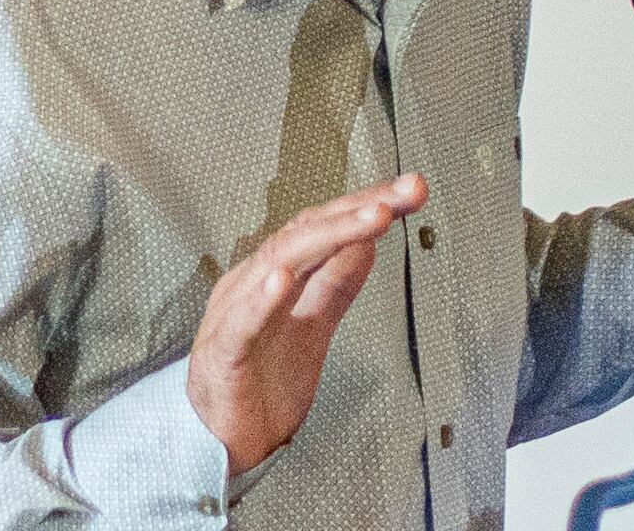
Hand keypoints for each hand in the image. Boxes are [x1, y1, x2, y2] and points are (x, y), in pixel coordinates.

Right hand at [186, 173, 428, 470]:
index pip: (322, 225)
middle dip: (358, 209)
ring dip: (327, 236)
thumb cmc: (260, 382)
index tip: (411, 190)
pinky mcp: (223, 353)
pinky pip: (242, 323)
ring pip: (279, 261)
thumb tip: (367, 244)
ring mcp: (234, 314)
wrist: (221, 443)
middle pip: (306, 232)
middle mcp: (252, 281)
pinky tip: (283, 279)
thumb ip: (335, 285)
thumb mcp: (313, 327)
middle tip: (403, 194)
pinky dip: (263, 299)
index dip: (367, 204)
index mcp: (273, 272)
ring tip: (370, 218)